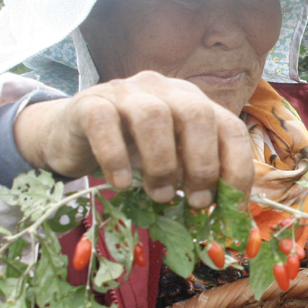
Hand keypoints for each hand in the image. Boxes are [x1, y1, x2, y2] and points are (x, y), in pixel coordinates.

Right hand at [13, 71, 255, 208]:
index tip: (232, 205)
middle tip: (197, 202)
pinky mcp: (89, 103)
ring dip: (162, 163)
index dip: (237, 167)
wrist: (70, 136)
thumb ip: (195, 178)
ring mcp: (126, 92)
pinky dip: (116, 157)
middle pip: (197, 114)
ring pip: (153, 116)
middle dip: (203, 164)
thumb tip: (227, 217)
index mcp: (192, 102)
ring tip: (160, 195)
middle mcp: (164, 90)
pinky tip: (121, 183)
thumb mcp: (170, 163)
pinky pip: (104, 123)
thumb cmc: (129, 152)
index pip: (230, 127)